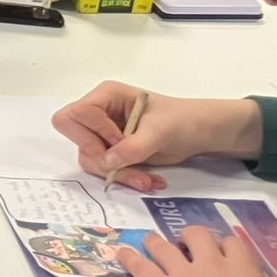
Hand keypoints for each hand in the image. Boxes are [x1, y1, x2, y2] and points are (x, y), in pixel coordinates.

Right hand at [51, 83, 263, 191]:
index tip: (120, 140)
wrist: (201, 134)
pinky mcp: (111, 151)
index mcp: (106, 96)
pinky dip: (124, 177)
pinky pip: (104, 168)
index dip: (93, 131)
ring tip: (146, 180)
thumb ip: (133, 146)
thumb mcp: (161, 131)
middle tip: (124, 166)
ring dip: (117, 173)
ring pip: (90, 158)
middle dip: (100, 156)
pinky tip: (147, 179)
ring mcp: (102, 133)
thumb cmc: (183, 121)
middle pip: (76, 137)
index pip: (77, 114)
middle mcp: (99, 113)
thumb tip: (106, 163)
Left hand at [119, 226, 276, 276]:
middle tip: (186, 244)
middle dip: (190, 237)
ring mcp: (185, 274)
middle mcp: (212, 262)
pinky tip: (121, 253)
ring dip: (156, 242)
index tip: (220, 250)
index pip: (231, 243)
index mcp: (243, 265)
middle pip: (197, 235)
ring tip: (149, 240)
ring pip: (165, 247)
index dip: (224, 245)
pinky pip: (143, 268)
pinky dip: (131, 259)